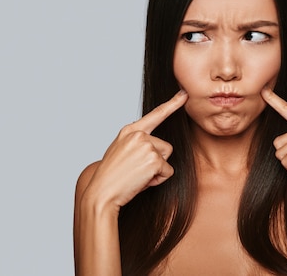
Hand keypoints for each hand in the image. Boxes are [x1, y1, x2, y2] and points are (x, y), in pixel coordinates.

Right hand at [82, 90, 187, 211]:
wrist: (102, 193)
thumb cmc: (112, 176)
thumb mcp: (120, 151)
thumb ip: (136, 142)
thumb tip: (152, 144)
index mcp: (129, 130)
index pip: (156, 114)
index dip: (172, 104)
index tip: (184, 93)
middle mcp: (139, 134)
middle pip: (165, 146)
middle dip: (155, 161)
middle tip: (135, 171)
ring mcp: (147, 145)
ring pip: (166, 158)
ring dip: (157, 170)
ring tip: (137, 175)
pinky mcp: (154, 160)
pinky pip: (167, 172)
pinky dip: (157, 180)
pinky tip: (141, 181)